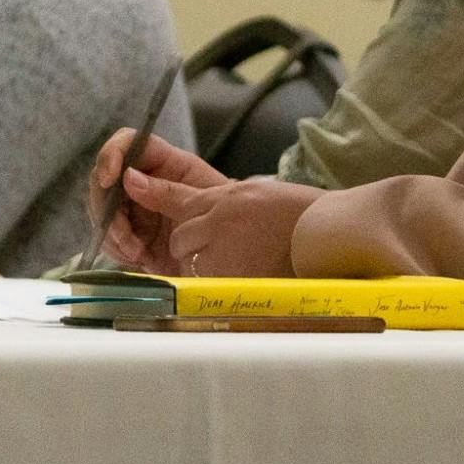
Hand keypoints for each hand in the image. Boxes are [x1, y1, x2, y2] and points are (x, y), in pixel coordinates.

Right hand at [88, 131, 226, 273]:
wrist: (230, 257)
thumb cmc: (226, 221)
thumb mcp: (203, 204)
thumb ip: (168, 190)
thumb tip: (128, 176)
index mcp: (165, 162)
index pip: (129, 143)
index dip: (112, 155)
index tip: (107, 180)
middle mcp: (144, 180)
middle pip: (104, 179)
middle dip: (108, 209)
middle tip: (125, 236)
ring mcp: (134, 207)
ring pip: (102, 210)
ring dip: (113, 234)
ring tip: (137, 253)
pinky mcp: (131, 234)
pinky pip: (108, 237)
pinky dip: (117, 250)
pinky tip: (138, 259)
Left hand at [117, 172, 322, 278]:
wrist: (333, 232)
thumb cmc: (306, 214)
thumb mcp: (261, 195)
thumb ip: (230, 201)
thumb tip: (215, 210)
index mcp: (227, 197)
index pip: (176, 195)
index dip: (151, 190)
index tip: (130, 180)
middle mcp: (219, 220)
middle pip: (181, 236)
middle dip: (192, 244)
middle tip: (222, 249)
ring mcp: (224, 249)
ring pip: (192, 260)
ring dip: (205, 265)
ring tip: (240, 263)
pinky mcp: (232, 276)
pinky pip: (210, 282)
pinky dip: (219, 283)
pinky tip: (244, 277)